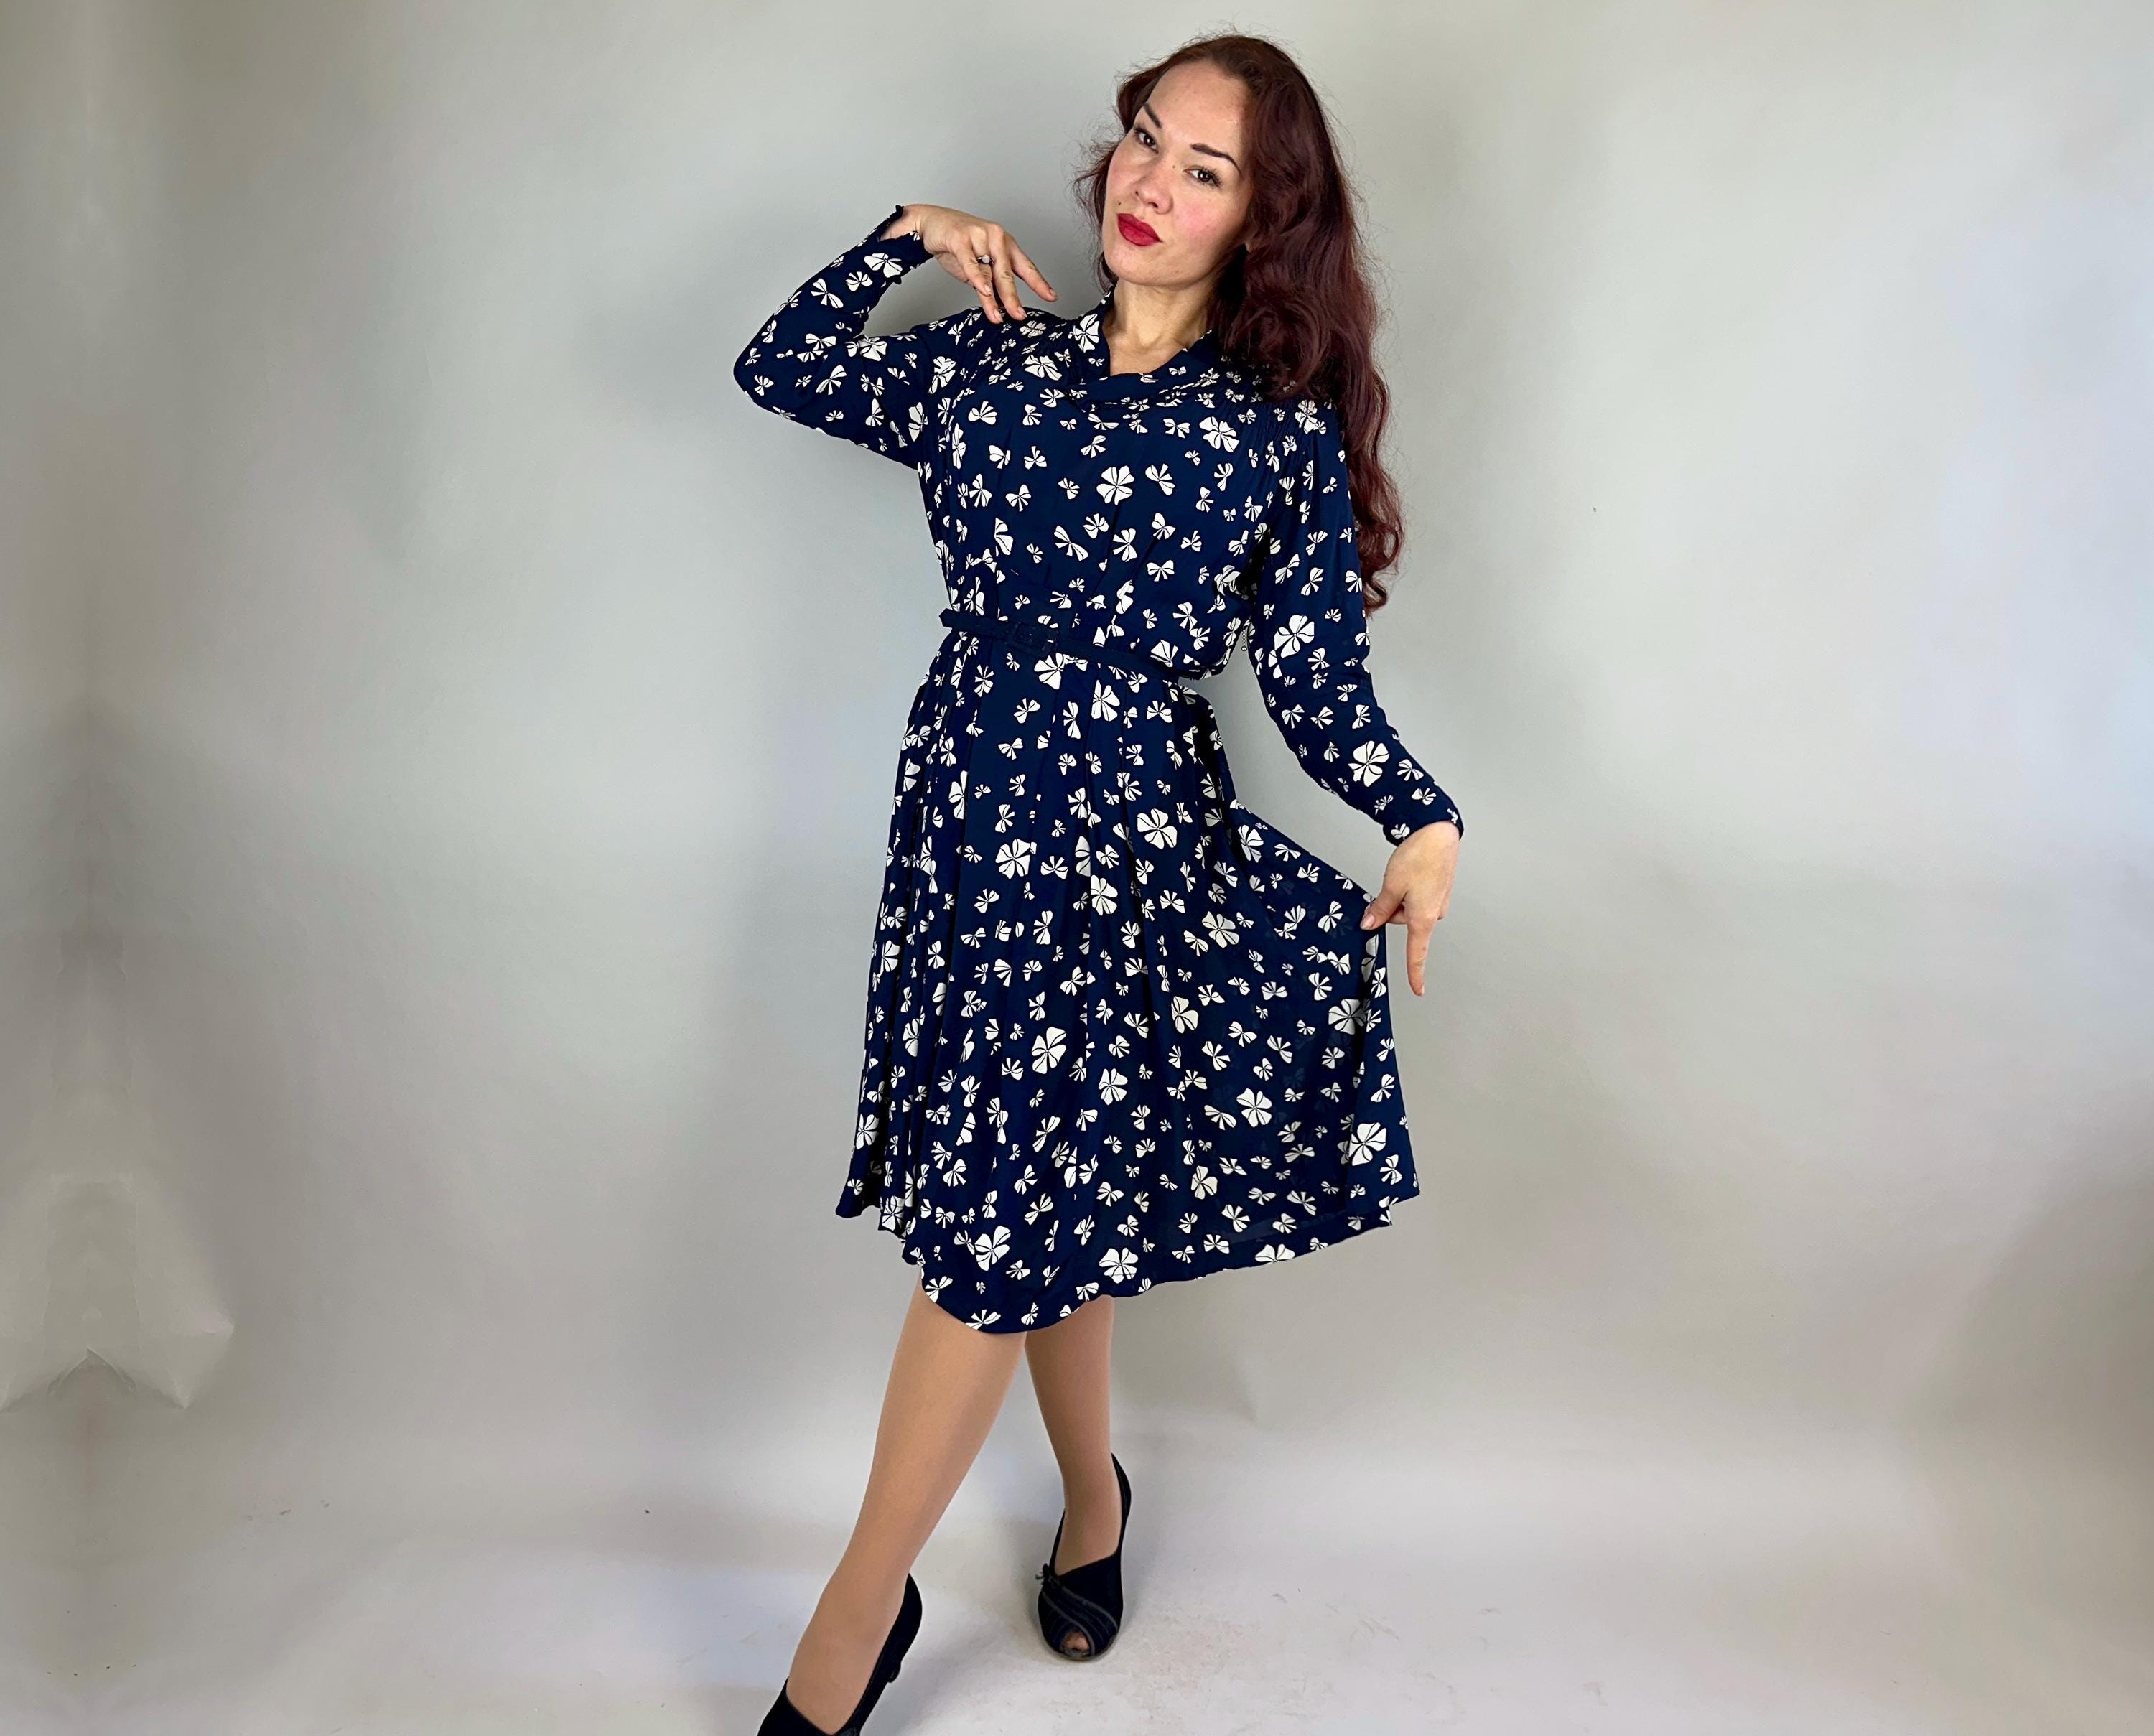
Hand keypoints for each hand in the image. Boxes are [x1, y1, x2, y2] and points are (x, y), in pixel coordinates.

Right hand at [881, 204, 1055, 323]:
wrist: (930, 222)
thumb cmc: (956, 243)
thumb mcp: (978, 264)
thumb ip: (990, 282)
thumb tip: (1001, 306)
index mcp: (1004, 244)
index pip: (1026, 266)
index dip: (1039, 283)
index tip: (1052, 297)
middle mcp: (996, 238)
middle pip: (1009, 273)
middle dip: (1014, 298)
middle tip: (1020, 316)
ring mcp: (979, 237)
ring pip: (990, 271)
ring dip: (995, 297)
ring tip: (1000, 315)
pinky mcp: (961, 239)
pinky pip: (971, 263)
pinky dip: (978, 279)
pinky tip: (984, 291)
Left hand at [1358, 820, 1458, 996]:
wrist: (1438, 831)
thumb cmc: (1419, 856)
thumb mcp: (1391, 885)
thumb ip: (1380, 908)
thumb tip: (1370, 924)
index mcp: (1423, 918)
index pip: (1417, 954)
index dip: (1415, 974)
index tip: (1418, 990)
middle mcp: (1435, 913)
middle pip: (1403, 922)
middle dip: (1391, 908)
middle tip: (1392, 885)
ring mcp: (1439, 901)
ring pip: (1409, 908)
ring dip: (1401, 896)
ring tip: (1405, 874)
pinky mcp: (1440, 890)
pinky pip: (1418, 897)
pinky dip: (1410, 888)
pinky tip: (1412, 872)